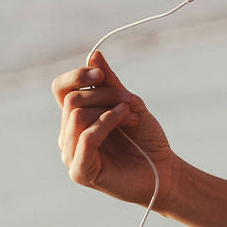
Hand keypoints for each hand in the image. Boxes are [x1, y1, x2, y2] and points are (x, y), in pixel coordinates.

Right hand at [53, 50, 179, 208]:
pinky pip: (86, 137)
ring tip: (132, 116)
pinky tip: (124, 119)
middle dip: (105, 94)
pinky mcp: (80, 171)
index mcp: (77, 118)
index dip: (77, 76)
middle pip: (72, 99)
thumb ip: (110, 83)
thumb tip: (94, 55)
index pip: (61, 89)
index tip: (101, 74)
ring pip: (77, 116)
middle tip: (131, 101)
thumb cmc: (147, 140)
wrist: (165, 170)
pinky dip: (106, 122)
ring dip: (109, 109)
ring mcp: (72, 154)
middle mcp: (69, 135)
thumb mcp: (129, 104)